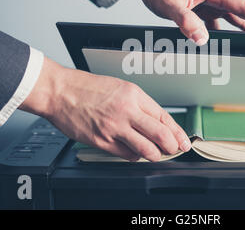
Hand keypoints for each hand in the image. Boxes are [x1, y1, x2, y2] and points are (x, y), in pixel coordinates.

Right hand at [19, 57, 190, 161]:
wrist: (60, 92)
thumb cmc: (88, 88)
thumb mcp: (120, 88)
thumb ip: (139, 105)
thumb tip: (157, 122)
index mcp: (133, 95)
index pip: (164, 117)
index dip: (177, 132)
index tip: (183, 140)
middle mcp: (126, 111)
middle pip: (160, 135)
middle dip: (172, 146)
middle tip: (173, 149)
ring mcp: (114, 128)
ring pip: (146, 149)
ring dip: (154, 155)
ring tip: (154, 153)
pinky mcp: (101, 141)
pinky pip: (127, 155)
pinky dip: (135, 156)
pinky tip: (134, 152)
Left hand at [115, 0, 244, 44]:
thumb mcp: (170, 4)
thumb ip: (187, 22)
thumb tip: (202, 40)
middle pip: (243, 14)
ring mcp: (209, 3)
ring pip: (232, 20)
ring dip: (243, 33)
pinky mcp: (201, 9)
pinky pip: (217, 23)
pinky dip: (223, 34)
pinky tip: (226, 45)